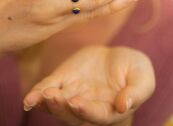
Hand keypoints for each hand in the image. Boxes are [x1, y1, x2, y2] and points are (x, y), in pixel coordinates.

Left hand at [23, 46, 154, 125]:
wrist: (119, 56)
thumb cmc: (135, 70)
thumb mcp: (143, 78)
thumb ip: (137, 92)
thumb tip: (124, 105)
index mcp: (110, 111)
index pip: (97, 115)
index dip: (87, 111)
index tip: (77, 102)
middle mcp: (88, 107)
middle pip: (72, 115)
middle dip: (61, 108)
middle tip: (53, 97)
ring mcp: (73, 94)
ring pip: (57, 105)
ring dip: (47, 103)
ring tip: (40, 96)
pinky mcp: (63, 80)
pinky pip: (49, 88)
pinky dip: (38, 94)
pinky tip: (29, 98)